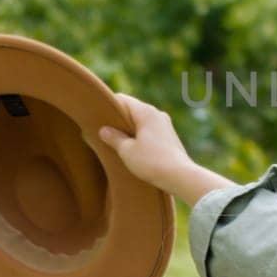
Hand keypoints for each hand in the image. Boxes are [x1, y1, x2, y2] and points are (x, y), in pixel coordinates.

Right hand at [98, 93, 233, 204]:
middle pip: (132, 110)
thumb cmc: (151, 162)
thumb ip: (113, 137)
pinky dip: (139, 136)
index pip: (122, 100)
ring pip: (141, 122)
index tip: (96, 117)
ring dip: (128, 130)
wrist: (180, 176)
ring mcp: (165, 125)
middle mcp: (157, 114)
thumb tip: (104, 130)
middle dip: (117, 120)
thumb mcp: (127, 150)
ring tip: (115, 143)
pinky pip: (149, 131)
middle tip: (102, 131)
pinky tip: (132, 149)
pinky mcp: (169, 137)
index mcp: (146, 112)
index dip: (107, 106)